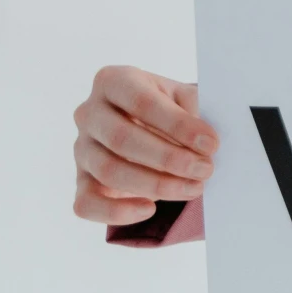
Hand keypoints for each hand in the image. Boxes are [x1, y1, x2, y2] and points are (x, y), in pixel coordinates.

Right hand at [72, 65, 219, 226]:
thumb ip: (194, 110)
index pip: (142, 102)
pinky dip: (116, 211)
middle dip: (169, 158)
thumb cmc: (168, 108)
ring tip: (193, 188)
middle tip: (205, 169)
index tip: (211, 143)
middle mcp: (89, 113)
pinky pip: (85, 203)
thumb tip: (209, 140)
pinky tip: (149, 210)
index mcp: (114, 81)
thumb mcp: (183, 97)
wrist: (149, 125)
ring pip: (109, 171)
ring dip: (155, 185)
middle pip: (122, 139)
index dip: (178, 125)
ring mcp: (81, 148)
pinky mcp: (80, 181)